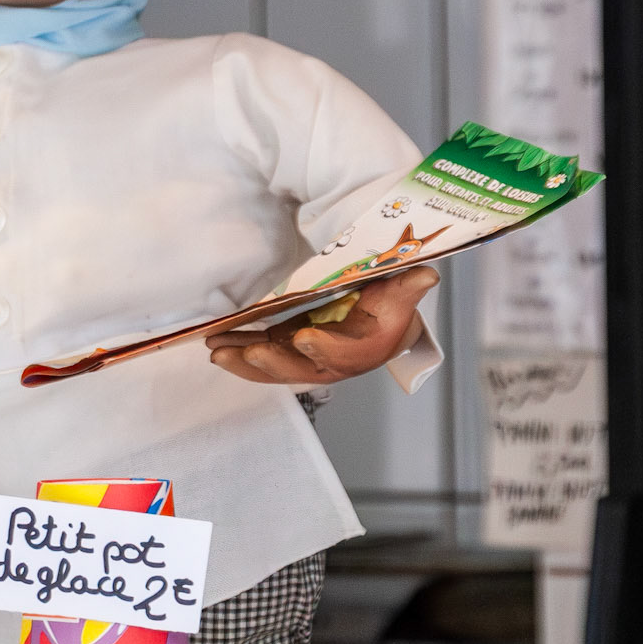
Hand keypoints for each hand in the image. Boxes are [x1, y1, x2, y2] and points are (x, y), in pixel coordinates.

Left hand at [206, 265, 437, 386]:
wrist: (383, 323)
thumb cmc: (392, 308)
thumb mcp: (402, 294)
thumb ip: (408, 287)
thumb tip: (426, 274)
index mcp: (364, 350)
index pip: (344, 355)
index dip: (324, 349)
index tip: (304, 337)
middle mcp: (333, 362)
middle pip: (301, 369)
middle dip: (272, 363)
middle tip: (246, 351)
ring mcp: (307, 358)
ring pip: (274, 367)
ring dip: (244, 362)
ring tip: (217, 352)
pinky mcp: (288, 349)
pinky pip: (261, 355)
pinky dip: (238, 351)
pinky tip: (215, 343)